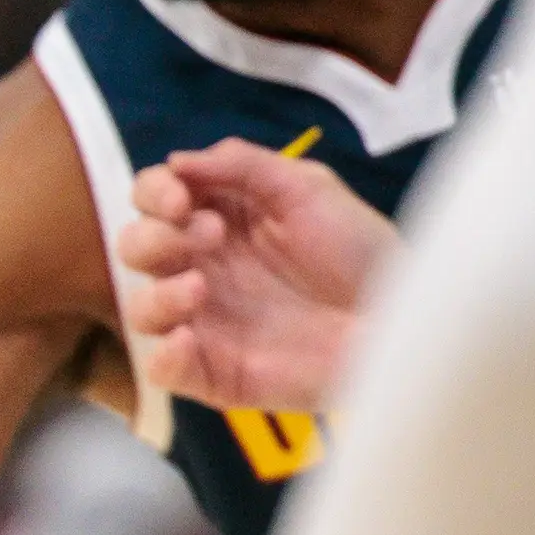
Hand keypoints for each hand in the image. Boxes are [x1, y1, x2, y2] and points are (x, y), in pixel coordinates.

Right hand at [118, 140, 393, 411]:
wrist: (401, 318)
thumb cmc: (360, 251)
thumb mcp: (307, 188)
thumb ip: (242, 164)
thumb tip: (174, 161)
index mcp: (216, 221)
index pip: (151, 200)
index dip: (153, 194)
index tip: (181, 200)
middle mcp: (201, 268)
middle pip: (133, 248)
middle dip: (156, 238)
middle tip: (210, 238)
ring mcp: (205, 323)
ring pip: (138, 310)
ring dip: (156, 293)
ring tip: (199, 289)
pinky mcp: (215, 373)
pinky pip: (161, 370)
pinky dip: (162, 355)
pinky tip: (189, 340)